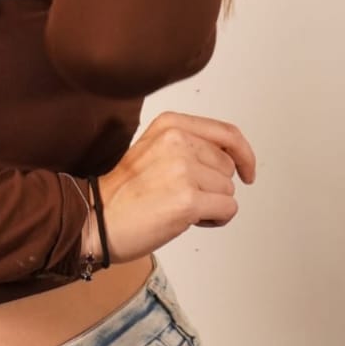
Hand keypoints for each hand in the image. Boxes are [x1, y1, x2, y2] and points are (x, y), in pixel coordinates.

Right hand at [95, 110, 256, 263]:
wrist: (97, 219)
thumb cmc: (124, 192)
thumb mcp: (154, 149)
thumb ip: (189, 144)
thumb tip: (230, 158)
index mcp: (170, 124)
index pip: (227, 133)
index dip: (243, 154)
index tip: (247, 170)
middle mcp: (177, 141)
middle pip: (228, 167)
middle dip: (214, 186)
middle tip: (183, 195)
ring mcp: (183, 170)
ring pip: (229, 190)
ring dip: (212, 204)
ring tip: (180, 207)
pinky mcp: (188, 200)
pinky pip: (227, 210)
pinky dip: (215, 219)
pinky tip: (190, 220)